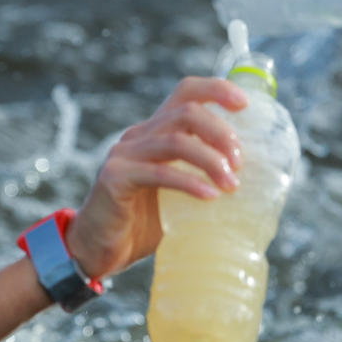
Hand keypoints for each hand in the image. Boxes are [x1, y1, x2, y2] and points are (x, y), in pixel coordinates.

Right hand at [64, 76, 246, 280]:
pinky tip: (209, 197)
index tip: (245, 104)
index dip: (216, 90)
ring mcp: (124, 154)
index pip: (186, 92)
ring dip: (210, 160)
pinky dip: (189, 183)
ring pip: (176, 140)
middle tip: (239, 162)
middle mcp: (138, 136)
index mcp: (154, 132)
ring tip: (231, 184)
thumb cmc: (140, 225)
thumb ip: (198, 179)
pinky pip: (159, 173)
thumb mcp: (176, 195)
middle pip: (186, 112)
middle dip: (220, 133)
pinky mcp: (115, 178)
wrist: (96, 251)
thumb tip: (246, 181)